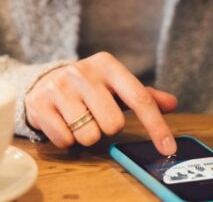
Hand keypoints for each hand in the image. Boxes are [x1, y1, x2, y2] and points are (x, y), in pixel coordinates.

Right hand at [25, 52, 178, 154]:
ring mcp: (60, 86)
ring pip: (89, 135)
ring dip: (87, 135)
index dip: (156, 126)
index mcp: (107, 65)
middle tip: (97, 117)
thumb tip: (172, 103)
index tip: (168, 148)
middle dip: (107, 128)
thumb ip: (143, 95)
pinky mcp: (40, 103)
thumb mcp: (115, 85)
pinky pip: (65, 139)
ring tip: (78, 119)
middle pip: (113, 124)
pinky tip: (63, 123)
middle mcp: (83, 72)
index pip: (139, 98)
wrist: (44, 81)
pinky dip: (68, 139)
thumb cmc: (89, 88)